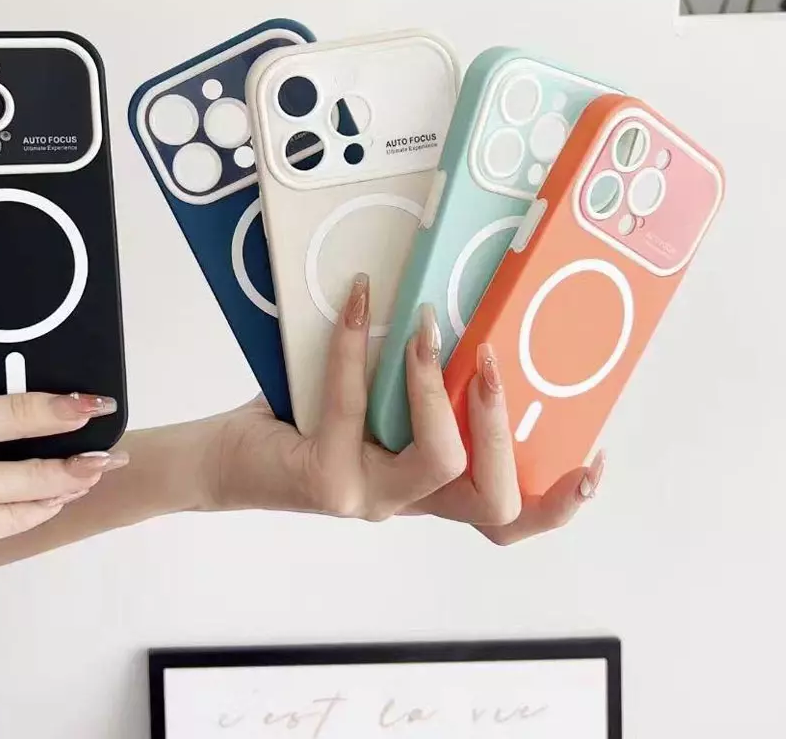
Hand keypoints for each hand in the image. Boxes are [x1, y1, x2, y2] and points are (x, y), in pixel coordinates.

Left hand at [210, 274, 604, 541]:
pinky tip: (358, 303)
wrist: (227, 458)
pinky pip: (354, 405)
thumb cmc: (301, 425)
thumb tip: (459, 310)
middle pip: (494, 501)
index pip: (509, 515)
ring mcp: (370, 499)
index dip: (559, 500)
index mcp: (430, 489)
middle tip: (493, 359)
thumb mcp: (375, 406)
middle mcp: (407, 503)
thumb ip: (418, 387)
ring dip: (440, 386)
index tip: (592, 453)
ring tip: (428, 330)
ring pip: (438, 460)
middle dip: (504, 425)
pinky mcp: (327, 482)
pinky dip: (357, 346)